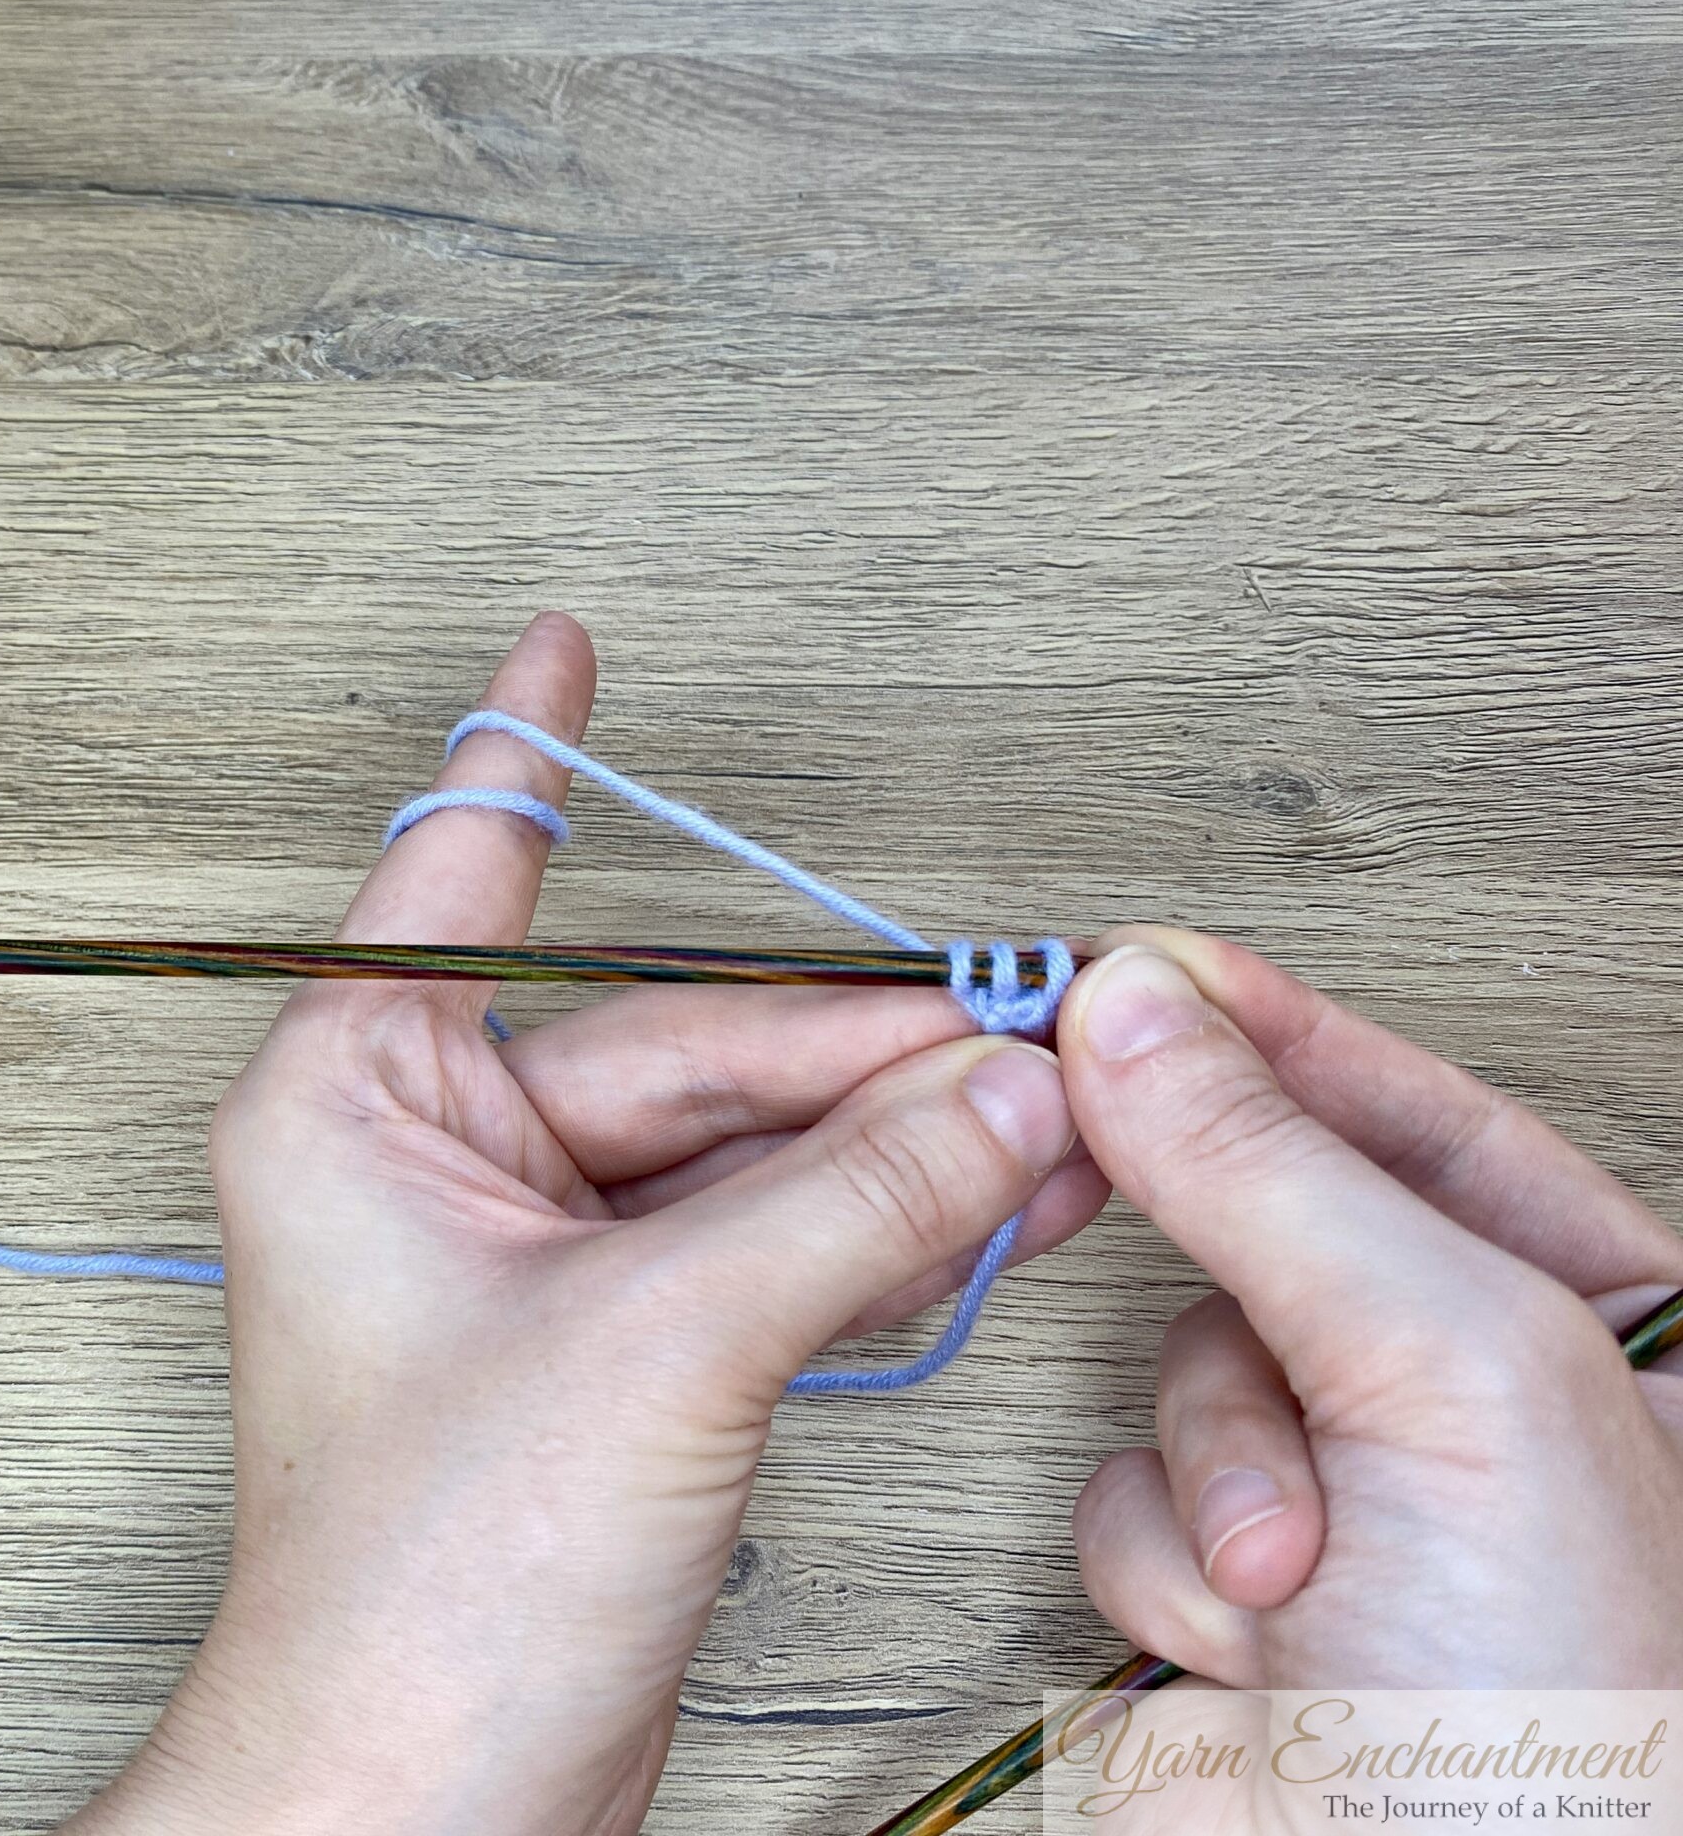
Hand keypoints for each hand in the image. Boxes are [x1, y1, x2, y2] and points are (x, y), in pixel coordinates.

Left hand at [66, 613, 1105, 1835]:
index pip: (463, 876)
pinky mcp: (605, 1348)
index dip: (525, 750)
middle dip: (858, 1045)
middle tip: (1022, 1030)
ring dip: (886, 1140)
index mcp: (358, 1103)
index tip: (560, 645)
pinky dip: (865, 1227)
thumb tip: (999, 1091)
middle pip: (678, 1039)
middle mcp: (432, 1161)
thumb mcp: (659, 1351)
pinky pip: (754, 1236)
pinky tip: (977, 1210)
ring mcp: (526, 1258)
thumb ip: (848, 1201)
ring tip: (1040, 1121)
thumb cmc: (419, 1599)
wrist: (420, 1803)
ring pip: (736, 1143)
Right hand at [1060, 929, 1682, 1686]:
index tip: (1134, 970)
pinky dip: (1162, 1569)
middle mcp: (1482, 1412)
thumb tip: (1137, 1010)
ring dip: (1208, 1470)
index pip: (1418, 1114)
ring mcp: (1355, 1511)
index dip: (1271, 1033)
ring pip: (1177, 1375)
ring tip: (1294, 1577)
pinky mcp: (1236, 1605)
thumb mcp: (1449, 1375)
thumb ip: (1275, 1170)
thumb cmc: (1580, 1734)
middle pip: (1267, 1234)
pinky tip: (1249, 1645)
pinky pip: (1126, 1502)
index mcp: (1610, 1327)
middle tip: (1093, 1157)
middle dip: (1227, 1293)